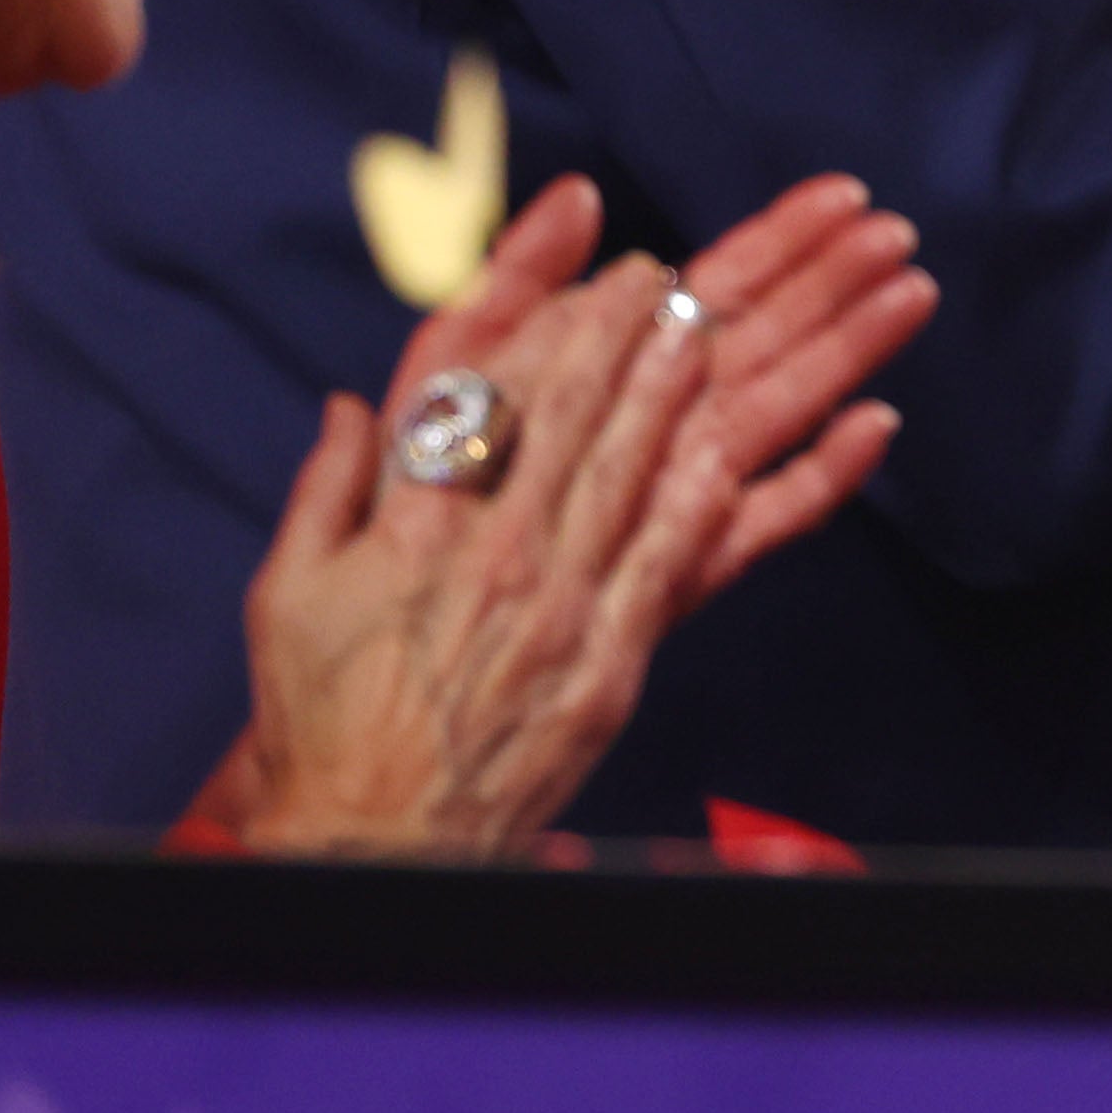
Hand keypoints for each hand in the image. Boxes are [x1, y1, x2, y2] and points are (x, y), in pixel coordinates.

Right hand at [220, 174, 930, 856]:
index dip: (572, 322)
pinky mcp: (615, 657)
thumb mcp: (288, 591)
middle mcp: (500, 550)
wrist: (369, 842)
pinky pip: (693, 556)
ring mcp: (566, 603)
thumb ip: (328, 485)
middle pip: (587, 414)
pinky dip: (765, 494)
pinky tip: (823, 439)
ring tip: (742, 324)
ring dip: (700, 387)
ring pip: (649, 466)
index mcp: (417, 522)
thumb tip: (355, 403)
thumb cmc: (318, 718)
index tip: (622, 269)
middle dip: (647, 333)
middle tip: (694, 274)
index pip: (507, 393)